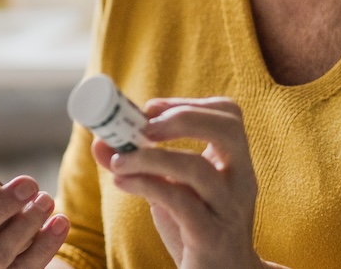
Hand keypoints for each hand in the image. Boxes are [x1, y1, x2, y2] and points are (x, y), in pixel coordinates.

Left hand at [97, 97, 263, 268]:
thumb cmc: (195, 230)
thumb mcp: (170, 192)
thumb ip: (139, 166)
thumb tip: (100, 142)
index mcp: (234, 164)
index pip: (229, 115)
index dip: (189, 104)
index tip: (150, 110)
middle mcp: (240, 182)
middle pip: (228, 129)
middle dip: (181, 118)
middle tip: (142, 127)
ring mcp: (228, 209)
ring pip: (197, 168)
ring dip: (150, 157)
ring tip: (118, 161)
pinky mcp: (211, 236)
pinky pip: (181, 202)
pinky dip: (146, 185)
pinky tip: (122, 182)